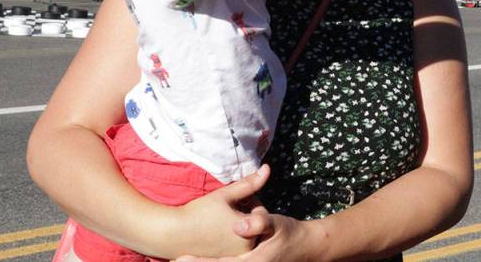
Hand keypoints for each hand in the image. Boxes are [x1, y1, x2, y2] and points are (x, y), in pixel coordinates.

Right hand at [169, 165, 268, 257]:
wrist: (173, 234)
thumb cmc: (199, 212)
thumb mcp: (226, 194)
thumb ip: (249, 183)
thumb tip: (267, 168)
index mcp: (250, 233)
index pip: (260, 214)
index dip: (249, 202)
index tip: (236, 199)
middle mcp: (245, 250)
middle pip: (254, 227)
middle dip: (245, 215)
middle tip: (228, 208)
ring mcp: (234, 258)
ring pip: (244, 237)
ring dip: (238, 227)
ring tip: (221, 219)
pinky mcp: (222, 261)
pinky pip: (233, 247)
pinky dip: (229, 238)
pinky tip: (215, 230)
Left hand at [176, 207, 326, 261]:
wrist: (308, 249)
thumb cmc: (291, 234)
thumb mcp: (278, 224)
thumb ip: (259, 222)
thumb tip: (238, 224)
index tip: (176, 259)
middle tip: (173, 260)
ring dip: (204, 261)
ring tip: (180, 259)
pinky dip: (216, 261)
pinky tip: (204, 257)